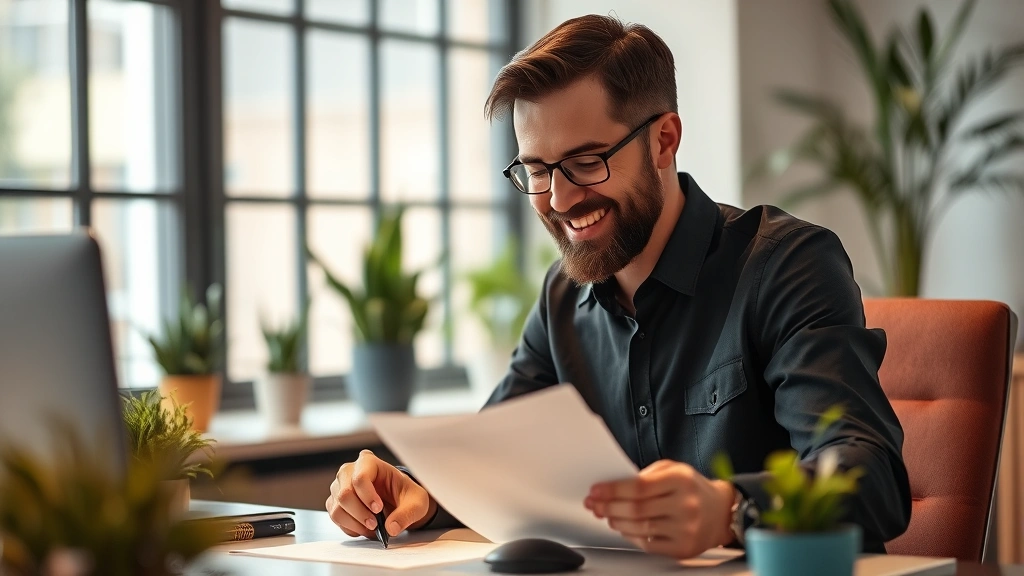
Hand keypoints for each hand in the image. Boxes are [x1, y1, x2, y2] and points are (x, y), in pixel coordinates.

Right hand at [325, 449, 436, 538]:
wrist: (398, 501)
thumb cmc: (406, 495)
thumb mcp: (416, 503)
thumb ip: (406, 515)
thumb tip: (391, 528)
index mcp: (369, 463)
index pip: (360, 477)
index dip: (367, 496)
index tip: (378, 509)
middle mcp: (349, 472)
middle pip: (345, 494)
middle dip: (360, 513)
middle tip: (375, 525)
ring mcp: (339, 487)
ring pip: (337, 509)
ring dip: (355, 523)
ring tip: (372, 528)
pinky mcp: (335, 502)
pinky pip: (336, 518)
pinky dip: (350, 527)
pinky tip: (364, 528)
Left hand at [584, 459, 734, 557]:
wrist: (722, 512)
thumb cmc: (692, 488)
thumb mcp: (673, 469)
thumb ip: (646, 475)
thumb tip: (613, 489)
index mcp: (681, 480)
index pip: (639, 487)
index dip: (613, 490)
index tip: (596, 491)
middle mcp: (685, 505)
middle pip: (636, 509)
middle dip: (609, 507)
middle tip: (595, 505)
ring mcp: (686, 529)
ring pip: (640, 528)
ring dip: (617, 522)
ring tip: (607, 515)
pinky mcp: (683, 548)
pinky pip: (648, 544)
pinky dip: (631, 536)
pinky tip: (624, 528)